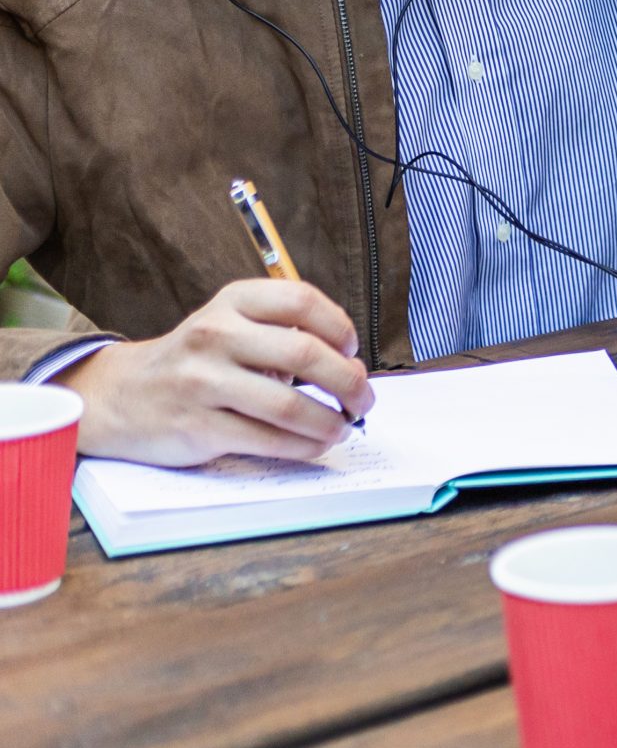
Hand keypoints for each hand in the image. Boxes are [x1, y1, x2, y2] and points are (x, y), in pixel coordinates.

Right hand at [57, 281, 373, 465]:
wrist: (120, 395)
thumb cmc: (197, 359)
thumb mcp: (232, 324)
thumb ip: (284, 334)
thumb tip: (351, 371)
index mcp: (233, 302)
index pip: (302, 301)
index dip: (340, 328)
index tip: (352, 351)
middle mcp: (216, 335)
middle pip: (306, 355)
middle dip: (349, 382)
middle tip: (364, 399)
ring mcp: (203, 381)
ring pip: (290, 406)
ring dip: (331, 422)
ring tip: (343, 427)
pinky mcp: (198, 426)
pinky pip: (267, 440)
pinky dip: (303, 445)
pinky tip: (315, 444)